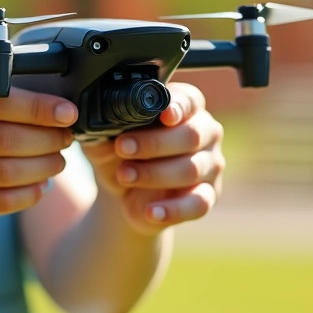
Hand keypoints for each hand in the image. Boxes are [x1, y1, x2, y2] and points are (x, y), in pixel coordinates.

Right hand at [0, 75, 77, 218]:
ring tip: (58, 160)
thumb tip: (59, 111)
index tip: (67, 113)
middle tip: (65, 137)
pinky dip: (27, 194)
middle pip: (2, 140)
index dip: (37, 108)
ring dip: (42, 167)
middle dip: (45, 139)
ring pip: (3, 172)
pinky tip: (42, 184)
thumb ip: (6, 94)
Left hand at [82, 82, 224, 233]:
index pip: (189, 101)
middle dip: (154, 143)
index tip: (164, 114)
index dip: (178, 107)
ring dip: (154, 174)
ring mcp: (210, 165)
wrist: (124, 191)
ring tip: (124, 175)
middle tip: (122, 147)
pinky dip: (173, 209)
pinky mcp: (208, 195)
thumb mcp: (105, 138)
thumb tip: (102, 123)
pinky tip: (151, 212)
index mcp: (185, 107)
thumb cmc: (120, 152)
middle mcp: (205, 132)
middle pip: (191, 136)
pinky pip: (198, 203)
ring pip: (191, 169)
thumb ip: (105, 128)